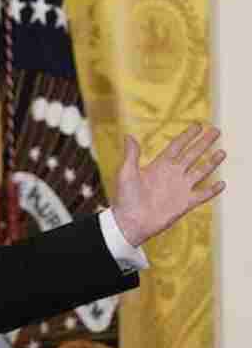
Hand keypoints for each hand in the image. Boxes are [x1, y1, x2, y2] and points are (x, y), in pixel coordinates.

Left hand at [111, 123, 225, 246]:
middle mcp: (172, 174)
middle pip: (192, 155)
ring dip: (212, 162)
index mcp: (159, 166)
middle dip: (204, 143)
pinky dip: (212, 190)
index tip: (197, 125)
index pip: (177, 147)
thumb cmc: (125, 198)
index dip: (187, 136)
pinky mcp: (185, 203)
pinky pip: (202, 195)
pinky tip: (222, 184)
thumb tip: (129, 136)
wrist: (129, 222)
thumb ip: (131, 155)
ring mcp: (180, 188)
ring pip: (201, 172)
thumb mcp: (126, 173)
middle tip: (216, 130)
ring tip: (222, 152)